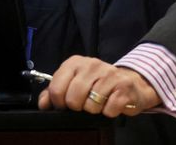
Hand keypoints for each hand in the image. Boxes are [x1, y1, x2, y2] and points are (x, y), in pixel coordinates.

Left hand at [37, 55, 161, 116]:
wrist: (131, 83)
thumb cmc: (99, 84)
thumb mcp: (74, 83)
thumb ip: (55, 92)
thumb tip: (43, 103)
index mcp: (75, 62)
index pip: (56, 88)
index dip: (59, 103)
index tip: (65, 104)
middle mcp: (92, 64)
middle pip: (73, 99)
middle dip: (78, 107)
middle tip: (85, 103)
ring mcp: (109, 74)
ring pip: (90, 106)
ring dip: (95, 110)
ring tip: (100, 101)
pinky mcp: (124, 87)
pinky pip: (108, 110)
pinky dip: (109, 112)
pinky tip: (112, 103)